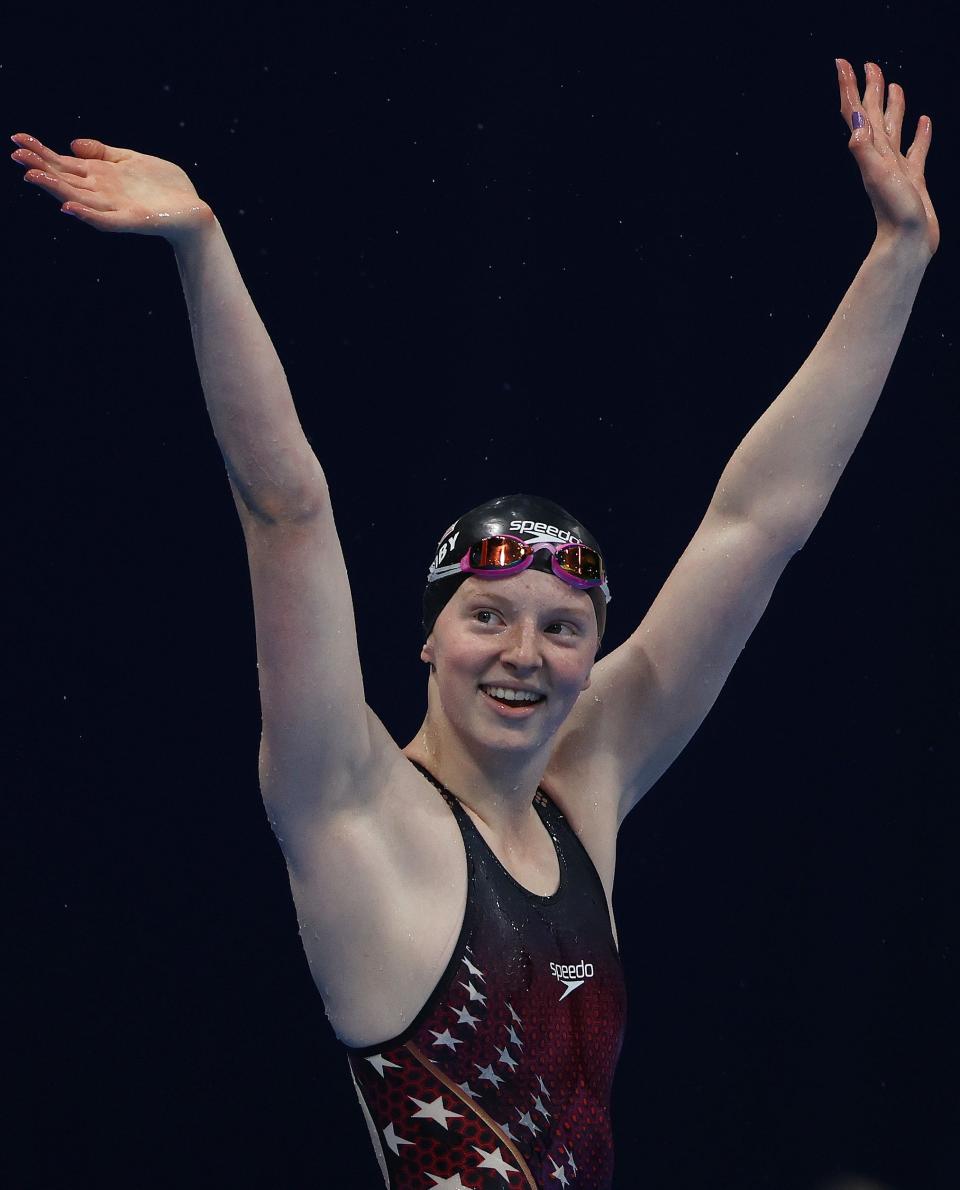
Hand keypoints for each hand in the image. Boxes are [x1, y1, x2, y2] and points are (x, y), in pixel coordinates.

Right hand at [10, 132, 212, 240]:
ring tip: (33, 177)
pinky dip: (86, 214)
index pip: (64, 164)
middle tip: (16, 155)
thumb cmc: (164, 186)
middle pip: (65, 180)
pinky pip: (104, 220)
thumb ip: (103, 153)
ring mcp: (115, 207)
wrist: (192, 210)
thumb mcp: (132, 159)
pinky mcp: (132, 220)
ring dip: (55, 189)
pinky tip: (69, 206)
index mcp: (100, 175)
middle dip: (40, 168)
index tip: (17, 139)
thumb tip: (72, 144)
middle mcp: (102, 192)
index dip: (41, 152)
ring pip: (78, 198)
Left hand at [836, 59, 937, 256]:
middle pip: (873, 115)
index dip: (849, 88)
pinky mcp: (913, 179)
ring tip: (894, 86)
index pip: (856, 112)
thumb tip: (855, 118)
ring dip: (892, 106)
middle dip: (871, 89)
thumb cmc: (895, 213)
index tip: (842, 64)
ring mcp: (897, 168)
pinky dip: (920, 134)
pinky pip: (916, 150)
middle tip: (870, 65)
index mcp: (871, 152)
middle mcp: (881, 157)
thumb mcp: (878, 175)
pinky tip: (925, 122)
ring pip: (894, 129)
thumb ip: (865, 147)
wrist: (908, 244)